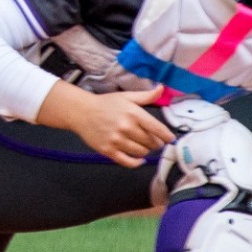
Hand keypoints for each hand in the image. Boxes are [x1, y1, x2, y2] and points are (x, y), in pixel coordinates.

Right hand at [38, 84, 174, 168]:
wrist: (81, 112)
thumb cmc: (105, 103)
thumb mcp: (126, 96)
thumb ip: (146, 96)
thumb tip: (161, 89)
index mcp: (133, 113)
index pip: (157, 128)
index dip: (167, 136)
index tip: (170, 139)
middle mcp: (126, 127)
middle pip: (151, 142)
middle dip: (156, 143)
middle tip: (155, 141)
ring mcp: (117, 140)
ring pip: (141, 152)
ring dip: (146, 151)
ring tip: (144, 147)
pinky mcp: (108, 150)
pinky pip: (127, 162)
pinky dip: (136, 162)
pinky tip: (139, 159)